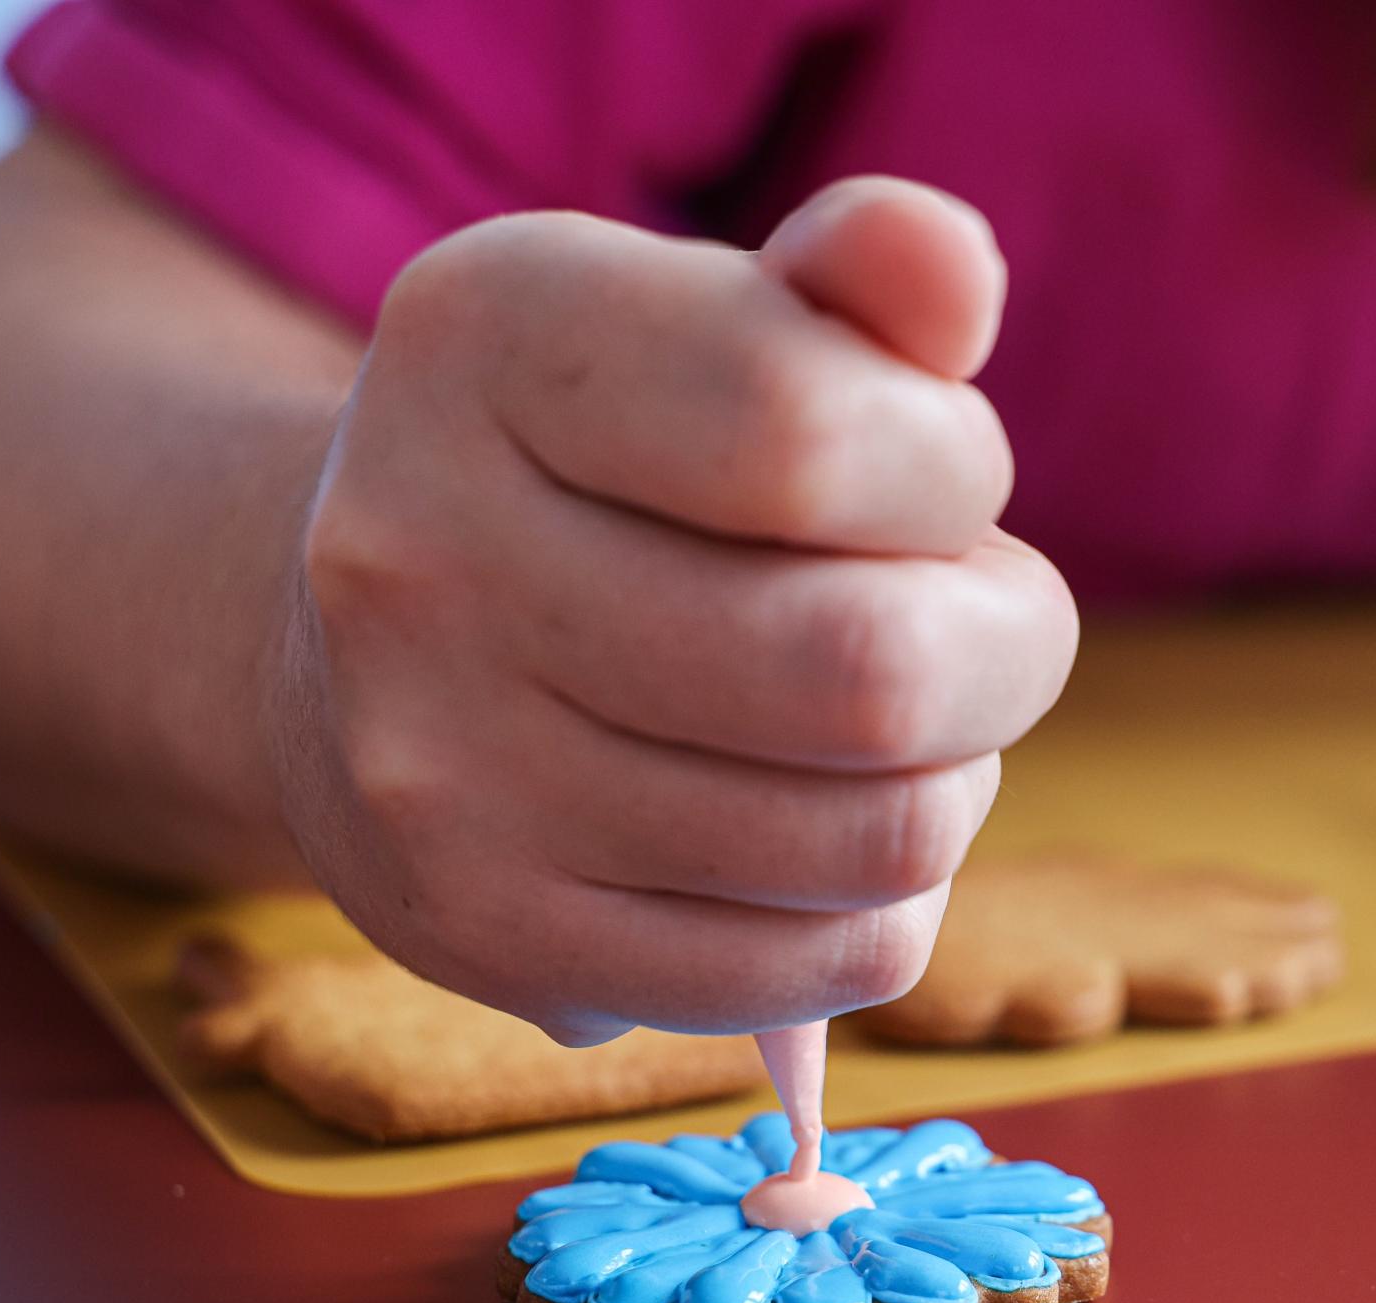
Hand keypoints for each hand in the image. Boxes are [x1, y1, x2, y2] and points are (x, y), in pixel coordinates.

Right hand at [266, 178, 1076, 1042]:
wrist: (369, 658)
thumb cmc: (626, 471)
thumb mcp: (723, 325)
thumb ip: (863, 283)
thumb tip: (949, 267)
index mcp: (487, 338)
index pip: (811, 429)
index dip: (949, 470)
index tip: (936, 477)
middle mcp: (419, 555)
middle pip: (869, 670)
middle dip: (1006, 649)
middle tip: (973, 622)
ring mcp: (438, 771)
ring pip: (880, 837)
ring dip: (952, 780)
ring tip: (886, 727)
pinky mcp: (495, 939)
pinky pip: (837, 961)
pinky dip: (890, 900)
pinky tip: (823, 831)